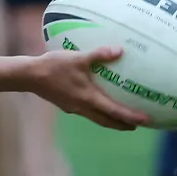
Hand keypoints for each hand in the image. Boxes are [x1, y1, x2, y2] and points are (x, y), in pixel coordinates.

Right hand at [30, 46, 148, 129]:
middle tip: (138, 125)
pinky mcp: (67, 105)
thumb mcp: (78, 58)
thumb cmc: (55, 66)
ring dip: (111, 121)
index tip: (146, 120)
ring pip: (97, 119)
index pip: (114, 111)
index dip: (131, 116)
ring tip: (122, 119)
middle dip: (123, 124)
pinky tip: (98, 104)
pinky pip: (88, 113)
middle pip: (107, 121)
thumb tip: (120, 50)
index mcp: (88, 98)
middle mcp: (83, 107)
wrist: (30, 76)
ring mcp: (74, 108)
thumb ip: (99, 55)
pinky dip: (99, 113)